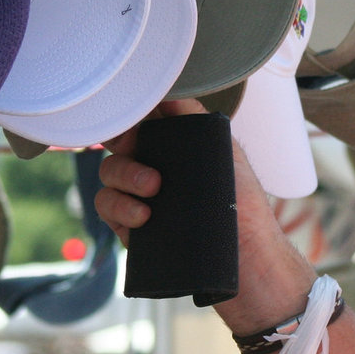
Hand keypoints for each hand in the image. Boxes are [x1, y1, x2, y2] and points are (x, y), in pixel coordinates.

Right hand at [94, 101, 317, 337]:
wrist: (247, 263)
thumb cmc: (244, 208)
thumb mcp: (228, 155)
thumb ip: (197, 121)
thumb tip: (169, 90)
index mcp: (176, 147)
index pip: (143, 118)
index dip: (132, 111)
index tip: (138, 117)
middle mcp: (154, 168)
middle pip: (118, 142)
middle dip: (123, 144)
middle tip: (144, 155)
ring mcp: (140, 198)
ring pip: (108, 174)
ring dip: (123, 178)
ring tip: (152, 195)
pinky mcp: (132, 229)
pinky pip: (107, 209)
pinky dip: (118, 208)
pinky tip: (143, 217)